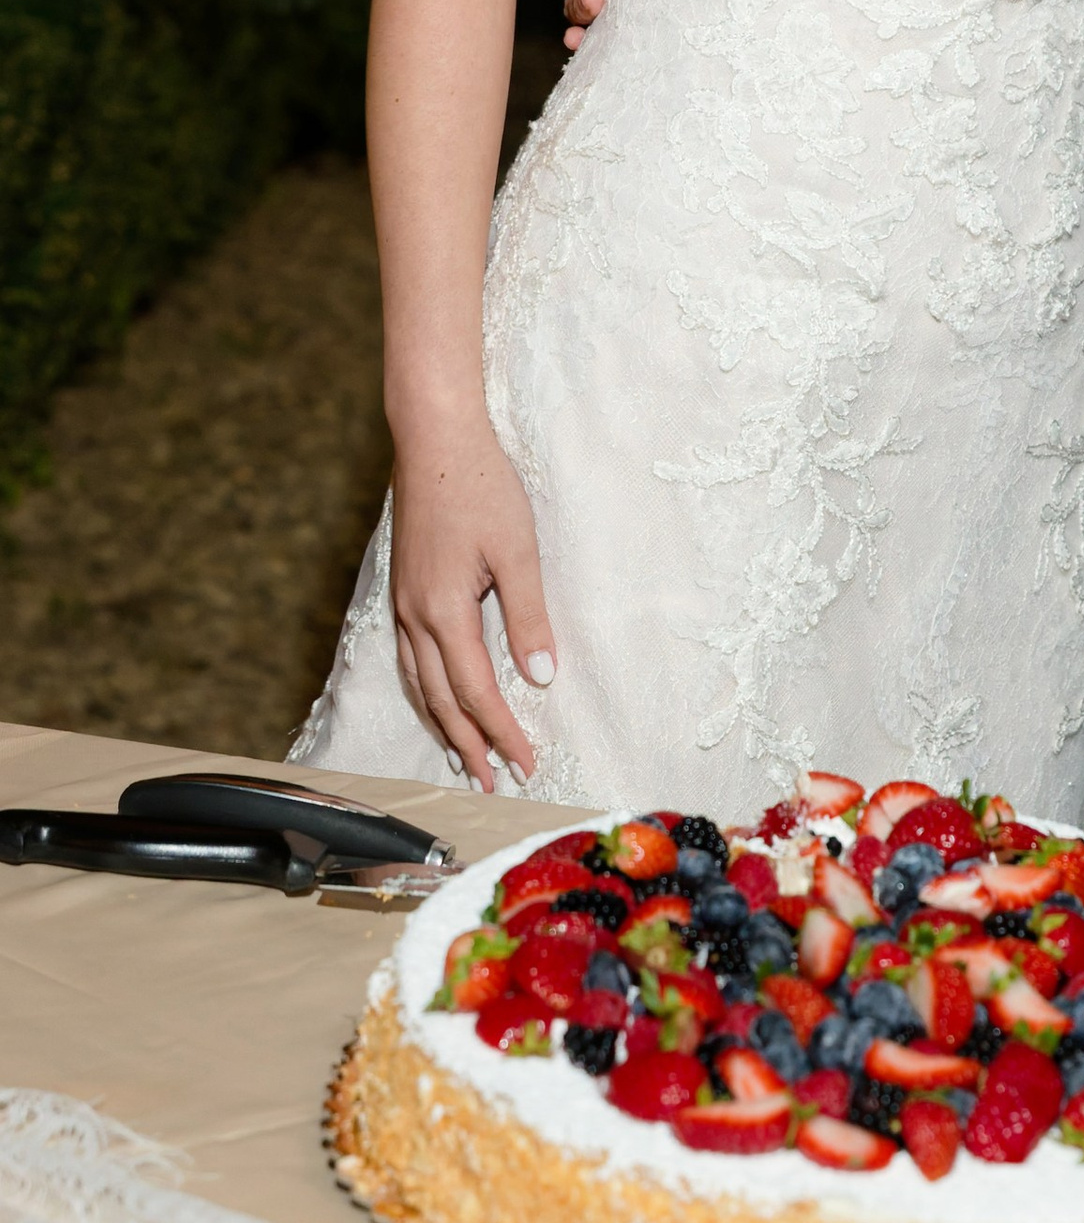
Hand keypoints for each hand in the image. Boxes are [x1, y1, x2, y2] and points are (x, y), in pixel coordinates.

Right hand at [388, 415, 555, 788]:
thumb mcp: (518, 550)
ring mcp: (403, 605)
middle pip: (441, 700)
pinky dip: (425, 691)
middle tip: (495, 783)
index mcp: (444, 612)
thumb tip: (541, 677)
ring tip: (465, 759)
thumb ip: (528, 617)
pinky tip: (436, 699)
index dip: (501, 732)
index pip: (476, 692)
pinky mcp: (402, 590)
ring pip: (419, 684)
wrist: (434, 439)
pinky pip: (408, 659)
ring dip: (443, 725)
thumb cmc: (481, 486)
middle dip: (471, 745)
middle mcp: (415, 617)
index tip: (526, 763)